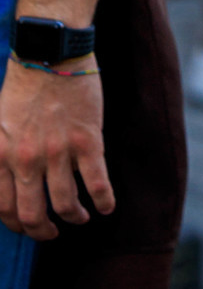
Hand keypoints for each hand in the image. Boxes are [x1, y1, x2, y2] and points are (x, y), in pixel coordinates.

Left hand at [0, 58, 114, 239]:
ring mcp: (58, 152)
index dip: (18, 225)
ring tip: (81, 217)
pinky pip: (98, 182)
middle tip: (54, 232)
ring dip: (75, 217)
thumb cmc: (23, 86)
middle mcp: (26, 160)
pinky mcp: (87, 141)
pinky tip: (107, 207)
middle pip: (33, 215)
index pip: (4, 208)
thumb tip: (6, 183)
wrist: (51, 55)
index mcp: (1, 156)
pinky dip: (103, 201)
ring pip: (66, 204)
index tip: (29, 226)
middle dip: (44, 231)